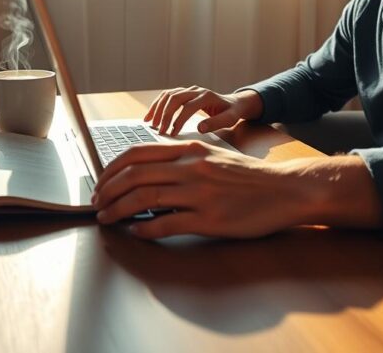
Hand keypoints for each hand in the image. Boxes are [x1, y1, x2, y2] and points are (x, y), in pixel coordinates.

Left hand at [93, 141, 314, 238]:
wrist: (284, 190)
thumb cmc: (247, 177)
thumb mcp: (212, 156)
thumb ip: (180, 161)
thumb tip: (145, 173)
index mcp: (189, 150)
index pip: (136, 153)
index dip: (111, 169)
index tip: (101, 183)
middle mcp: (191, 168)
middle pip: (134, 175)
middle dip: (108, 191)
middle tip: (98, 204)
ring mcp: (199, 194)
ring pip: (144, 199)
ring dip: (118, 210)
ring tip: (108, 219)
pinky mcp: (209, 220)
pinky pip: (167, 224)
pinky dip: (144, 229)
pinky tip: (135, 232)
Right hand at [144, 86, 262, 135]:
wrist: (233, 103)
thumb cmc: (231, 112)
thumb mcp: (230, 119)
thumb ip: (216, 123)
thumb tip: (200, 128)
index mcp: (207, 96)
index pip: (188, 107)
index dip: (179, 120)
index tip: (172, 133)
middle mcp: (196, 90)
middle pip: (175, 98)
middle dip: (165, 115)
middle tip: (159, 130)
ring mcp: (188, 90)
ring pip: (168, 95)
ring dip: (157, 108)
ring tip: (151, 123)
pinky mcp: (183, 92)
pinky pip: (167, 96)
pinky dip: (157, 105)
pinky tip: (150, 115)